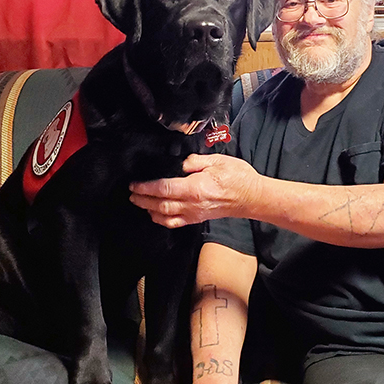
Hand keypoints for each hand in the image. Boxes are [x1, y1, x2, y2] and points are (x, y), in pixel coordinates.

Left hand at [130, 154, 262, 227]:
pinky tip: (155, 215)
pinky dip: (162, 220)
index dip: (146, 187)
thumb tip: (181, 163)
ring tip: (138, 203)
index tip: (134, 184)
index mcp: (195, 188)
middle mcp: (192, 204)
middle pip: (160, 204)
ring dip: (149, 210)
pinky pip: (175, 223)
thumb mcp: (217, 161)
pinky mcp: (198, 218)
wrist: (252, 197)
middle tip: (131, 193)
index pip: (163, 188)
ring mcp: (194, 214)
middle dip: (143, 200)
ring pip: (165, 216)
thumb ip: (195, 161)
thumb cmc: (238, 178)